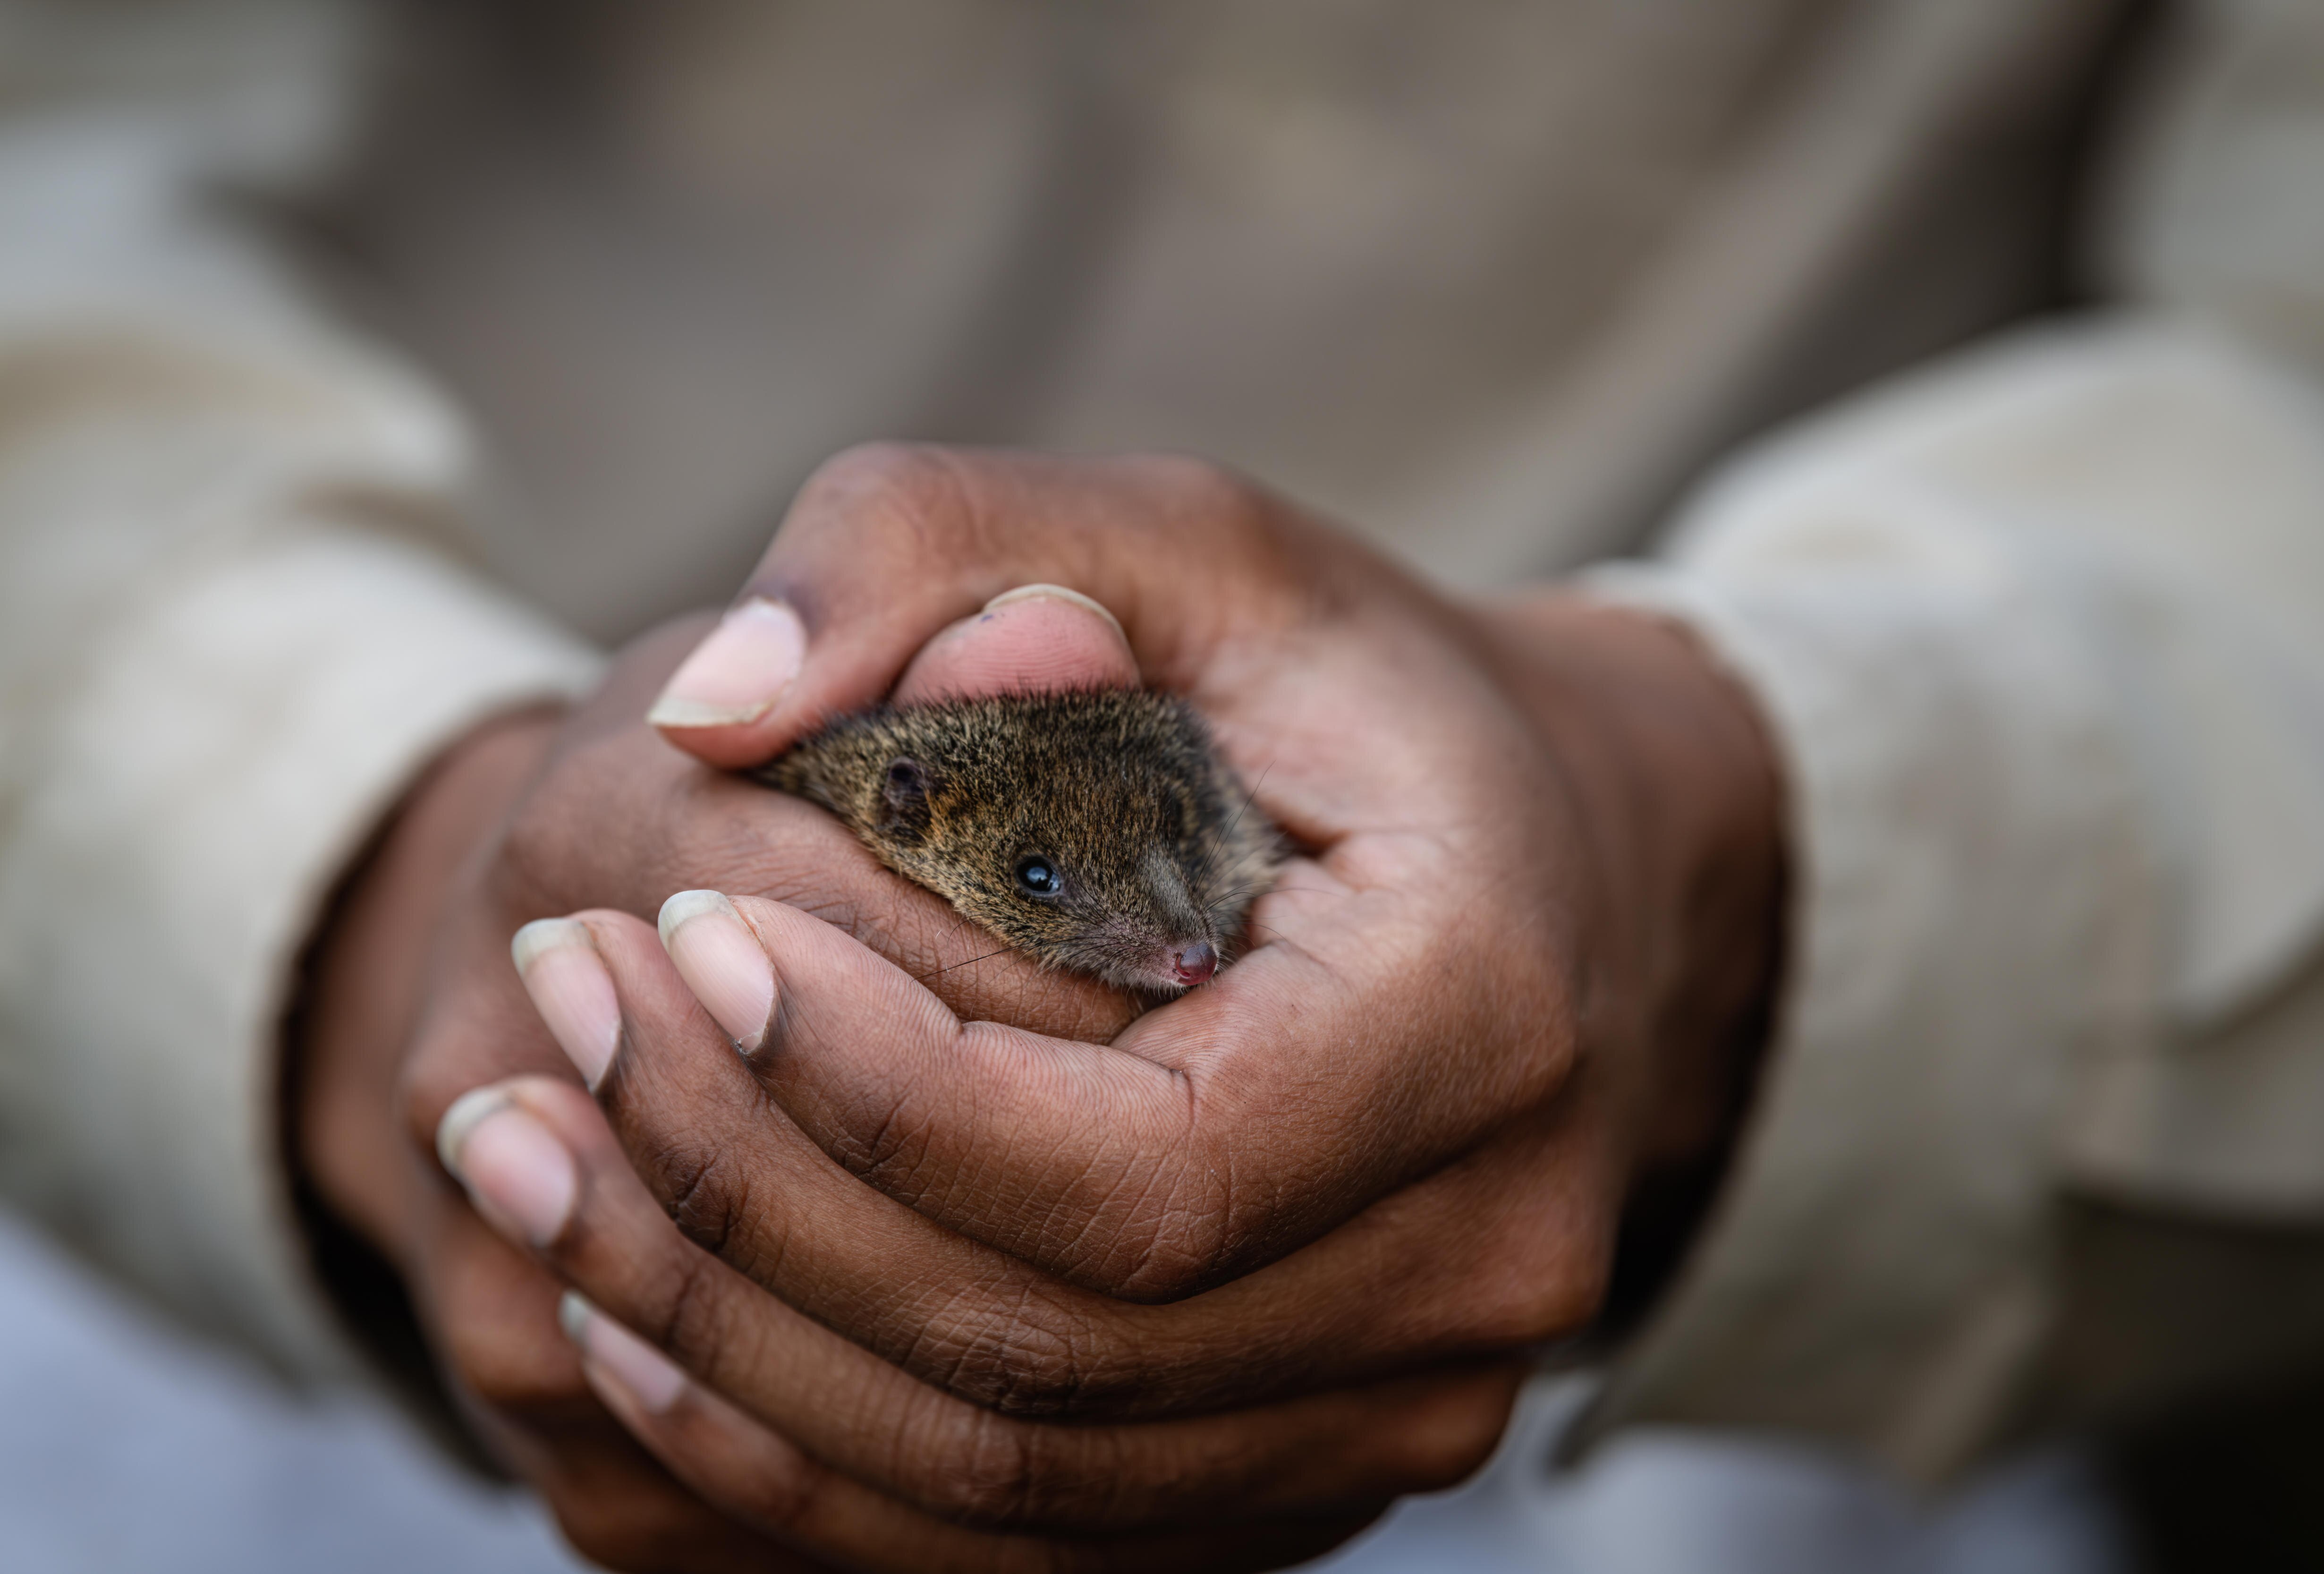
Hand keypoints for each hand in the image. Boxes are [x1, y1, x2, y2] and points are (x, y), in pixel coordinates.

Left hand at [430, 446, 1783, 1562]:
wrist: (1570, 876)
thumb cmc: (1361, 700)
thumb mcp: (1188, 543)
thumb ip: (943, 545)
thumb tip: (703, 707)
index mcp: (1480, 1028)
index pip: (1133, 1171)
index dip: (869, 1087)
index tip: (685, 935)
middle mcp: (1478, 1268)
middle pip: (1042, 1356)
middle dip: (747, 1203)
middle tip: (558, 1024)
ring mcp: (1402, 1411)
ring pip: (1006, 1483)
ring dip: (732, 1346)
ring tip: (538, 1164)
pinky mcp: (1309, 1472)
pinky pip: (1026, 1536)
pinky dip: (808, 1445)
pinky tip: (646, 1315)